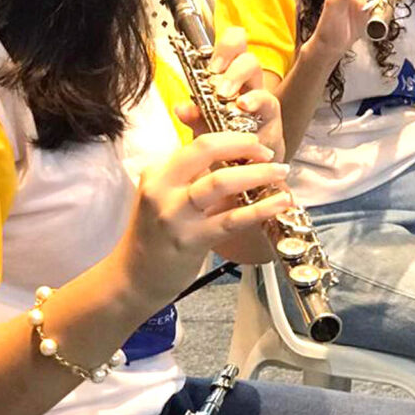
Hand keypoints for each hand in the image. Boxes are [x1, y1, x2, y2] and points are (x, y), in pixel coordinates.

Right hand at [117, 132, 291, 302]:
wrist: (134, 277)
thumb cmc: (156, 235)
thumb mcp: (166, 197)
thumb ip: (192, 177)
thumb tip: (233, 158)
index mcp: (159, 174)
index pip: (198, 142)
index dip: (232, 137)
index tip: (254, 141)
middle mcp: (163, 188)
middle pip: (206, 150)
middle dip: (243, 145)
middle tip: (268, 152)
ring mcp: (176, 214)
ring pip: (221, 182)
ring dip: (257, 173)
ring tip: (280, 172)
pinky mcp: (192, 240)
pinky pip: (232, 219)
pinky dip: (260, 208)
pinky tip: (279, 203)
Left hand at [175, 26, 284, 160]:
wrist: (244, 163)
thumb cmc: (224, 134)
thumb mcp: (203, 123)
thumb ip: (194, 116)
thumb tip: (181, 108)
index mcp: (232, 76)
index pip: (236, 45)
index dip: (229, 44)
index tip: (214, 63)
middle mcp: (251, 87)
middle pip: (251, 63)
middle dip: (236, 73)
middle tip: (221, 90)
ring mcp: (264, 109)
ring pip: (265, 94)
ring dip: (252, 98)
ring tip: (240, 105)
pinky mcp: (273, 130)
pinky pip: (269, 126)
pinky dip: (258, 127)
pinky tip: (250, 130)